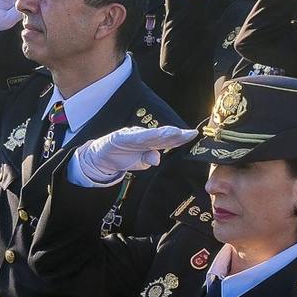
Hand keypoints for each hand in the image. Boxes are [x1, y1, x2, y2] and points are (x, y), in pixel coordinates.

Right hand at [71, 125, 199, 184]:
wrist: (103, 157)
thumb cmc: (124, 157)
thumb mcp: (139, 163)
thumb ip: (148, 159)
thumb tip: (156, 158)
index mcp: (150, 142)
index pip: (168, 140)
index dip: (180, 137)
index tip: (193, 134)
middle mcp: (143, 136)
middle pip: (161, 135)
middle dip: (174, 133)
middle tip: (188, 133)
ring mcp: (131, 135)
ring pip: (147, 134)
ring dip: (160, 133)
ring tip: (172, 133)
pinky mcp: (118, 137)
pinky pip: (129, 137)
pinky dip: (138, 136)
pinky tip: (147, 135)